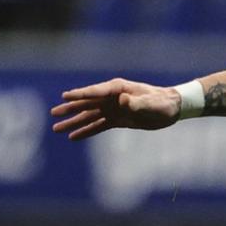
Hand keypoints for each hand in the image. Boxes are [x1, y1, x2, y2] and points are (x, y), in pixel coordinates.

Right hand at [50, 79, 180, 140]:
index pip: (95, 92)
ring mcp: (113, 109)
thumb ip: (135, 103)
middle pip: (86, 104)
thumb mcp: (150, 103)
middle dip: (70, 109)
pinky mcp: (117, 120)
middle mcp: (111, 98)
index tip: (64, 97)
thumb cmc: (162, 102)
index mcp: (118, 89)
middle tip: (53, 114)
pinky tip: (74, 136)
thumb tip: (121, 101)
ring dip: (74, 122)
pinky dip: (86, 131)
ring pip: (89, 116)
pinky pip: (98, 126)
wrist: (172, 109)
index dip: (80, 94)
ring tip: (57, 129)